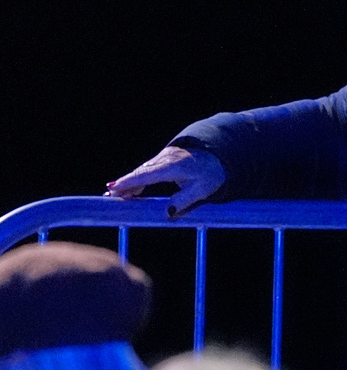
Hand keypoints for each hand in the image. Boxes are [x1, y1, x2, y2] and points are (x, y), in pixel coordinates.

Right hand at [105, 146, 225, 216]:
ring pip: (141, 171)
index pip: (148, 174)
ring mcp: (162, 158)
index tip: (115, 188)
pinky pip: (145, 170)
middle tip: (108, 195)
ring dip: (127, 182)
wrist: (215, 155)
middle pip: (140, 172)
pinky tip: (127, 191)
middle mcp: (165, 159)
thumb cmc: (210, 174)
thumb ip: (184, 201)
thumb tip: (167, 213)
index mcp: (174, 166)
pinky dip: (136, 179)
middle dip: (123, 183)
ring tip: (113, 196)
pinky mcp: (161, 160)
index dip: (131, 182)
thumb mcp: (202, 190)